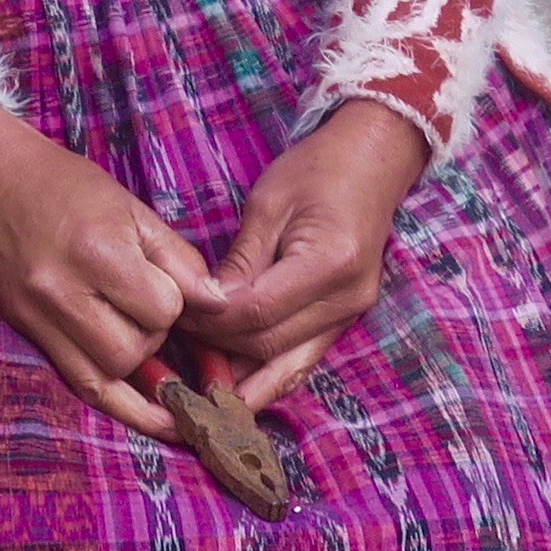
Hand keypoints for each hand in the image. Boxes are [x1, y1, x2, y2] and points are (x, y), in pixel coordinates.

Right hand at [0, 110, 223, 441]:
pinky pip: (83, 386)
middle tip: (147, 303)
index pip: (163, 308)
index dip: (178, 300)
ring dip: (137, 357)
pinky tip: (161, 421)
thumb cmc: (68, 187)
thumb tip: (220, 305)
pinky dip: (126, 407)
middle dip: (156, 332)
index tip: (168, 283)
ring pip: (112, 372)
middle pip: (138, 347)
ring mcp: (41, 317)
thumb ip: (179, 260)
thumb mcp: (133, 209)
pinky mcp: (29, 332)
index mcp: (97, 251)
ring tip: (131, 325)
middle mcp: (64, 291)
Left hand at [183, 99, 427, 408]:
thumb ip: (240, 261)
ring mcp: (352, 314)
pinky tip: (237, 388)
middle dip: (219, 348)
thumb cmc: (318, 171)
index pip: (258, 311)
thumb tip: (205, 306)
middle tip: (176, 341)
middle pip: (270, 344)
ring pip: (288, 365)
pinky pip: (304, 359)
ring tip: (199, 384)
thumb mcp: (268, 205)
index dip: (212, 320)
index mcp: (330, 262)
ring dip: (243, 378)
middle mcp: (348, 299)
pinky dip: (270, 375)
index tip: (176, 315)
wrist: (374, 162)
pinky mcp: (346, 319)